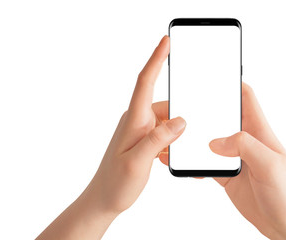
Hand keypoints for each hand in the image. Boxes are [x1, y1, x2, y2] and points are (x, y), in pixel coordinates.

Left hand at [37, 35, 185, 239]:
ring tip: (165, 158)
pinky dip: (170, 143)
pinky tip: (165, 159)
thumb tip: (181, 120)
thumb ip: (159, 139)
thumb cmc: (116, 183)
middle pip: (166, 105)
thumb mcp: (139, 161)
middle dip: (180, 117)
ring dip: (174, 136)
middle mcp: (137, 119)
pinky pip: (164, 133)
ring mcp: (141, 129)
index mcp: (134, 119)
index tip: (166, 41)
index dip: (157, 59)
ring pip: (167, 121)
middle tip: (176, 143)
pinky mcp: (144, 138)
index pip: (145, 82)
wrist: (103, 199)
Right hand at [160, 83, 285, 239]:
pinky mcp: (225, 174)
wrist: (284, 224)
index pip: (246, 98)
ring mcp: (234, 158)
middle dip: (204, 111)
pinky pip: (204, 163)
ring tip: (177, 136)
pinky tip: (183, 164)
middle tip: (184, 108)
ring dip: (194, 138)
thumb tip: (216, 141)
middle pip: (221, 117)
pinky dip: (193, 162)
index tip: (213, 75)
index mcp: (259, 132)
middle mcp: (245, 141)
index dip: (232, 83)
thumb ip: (245, 146)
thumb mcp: (270, 165)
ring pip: (209, 140)